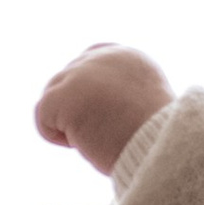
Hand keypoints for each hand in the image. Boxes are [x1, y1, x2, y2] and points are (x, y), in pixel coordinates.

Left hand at [34, 45, 173, 175]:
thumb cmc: (157, 140)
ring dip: (68, 122)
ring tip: (97, 138)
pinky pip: (43, 116)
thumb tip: (88, 106)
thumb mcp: (144, 104)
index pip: (91, 58)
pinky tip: (82, 145)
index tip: (103, 114)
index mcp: (128, 57)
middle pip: (66, 78)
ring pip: (53, 96)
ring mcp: (80, 74)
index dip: (88, 89)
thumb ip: (120, 92)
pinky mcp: (63, 96)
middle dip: (76, 107)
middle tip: (104, 132)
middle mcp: (103, 57)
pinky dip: (56, 136)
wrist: (161, 148)